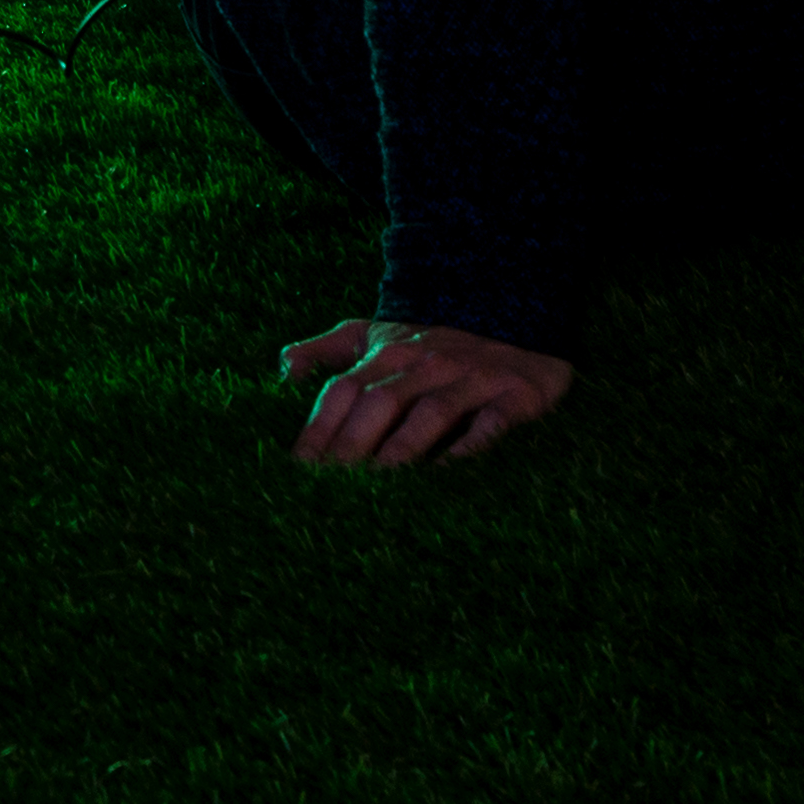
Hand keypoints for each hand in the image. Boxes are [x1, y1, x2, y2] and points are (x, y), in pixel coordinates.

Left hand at [280, 316, 572, 466]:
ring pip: (433, 412)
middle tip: (334, 484)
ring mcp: (472, 377)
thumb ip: (328, 349)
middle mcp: (427, 362)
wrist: (518, 319)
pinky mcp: (515, 394)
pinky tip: (449, 469)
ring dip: (405, 445)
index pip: (344, 389)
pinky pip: (493, 422)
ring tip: (381, 482)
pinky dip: (471, 444)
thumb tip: (284, 369)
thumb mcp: (377, 334)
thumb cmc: (435, 341)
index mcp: (389, 351)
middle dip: (354, 442)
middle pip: (382, 402)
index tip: (300, 465)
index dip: (320, 426)